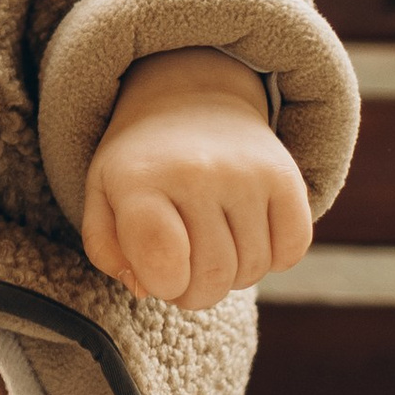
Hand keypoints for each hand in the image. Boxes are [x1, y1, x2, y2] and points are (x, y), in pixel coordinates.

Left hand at [81, 46, 310, 308]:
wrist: (191, 101)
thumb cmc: (143, 165)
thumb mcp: (104, 198)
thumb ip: (108, 252)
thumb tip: (147, 289)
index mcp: (138, 178)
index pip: (162, 260)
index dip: (163, 284)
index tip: (158, 271)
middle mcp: (195, 171)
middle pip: (212, 277)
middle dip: (196, 293)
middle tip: (186, 273)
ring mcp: (245, 172)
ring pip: (252, 270)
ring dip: (233, 276)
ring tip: (211, 245)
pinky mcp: (285, 176)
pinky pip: (290, 253)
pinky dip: (272, 259)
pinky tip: (246, 234)